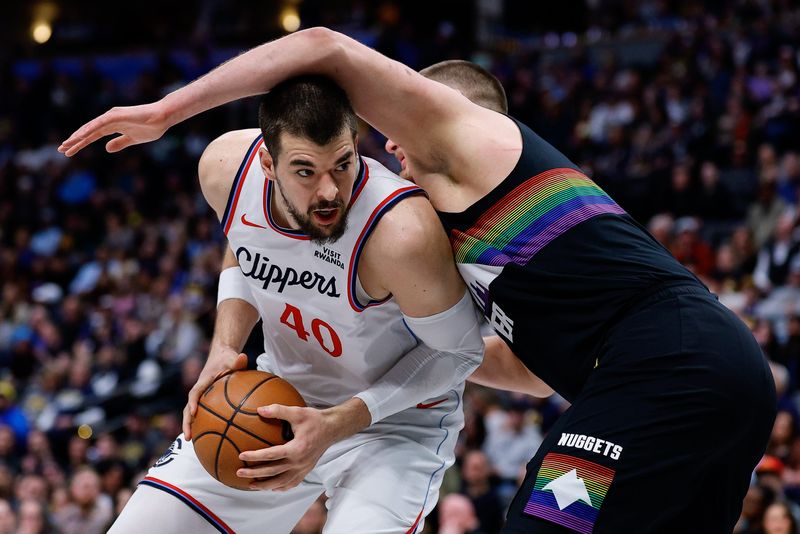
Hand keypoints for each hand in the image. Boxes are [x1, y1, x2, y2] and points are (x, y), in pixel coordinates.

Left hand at [58, 101, 170, 156]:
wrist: (163, 118)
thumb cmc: (151, 127)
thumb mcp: (133, 140)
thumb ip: (120, 143)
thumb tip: (106, 149)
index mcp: (113, 126)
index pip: (92, 135)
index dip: (81, 143)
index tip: (70, 150)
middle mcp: (109, 119)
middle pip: (88, 131)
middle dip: (75, 140)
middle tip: (61, 149)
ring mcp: (112, 116)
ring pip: (90, 128)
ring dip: (78, 136)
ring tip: (66, 145)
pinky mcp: (116, 116)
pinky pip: (99, 124)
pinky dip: (89, 130)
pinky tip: (80, 137)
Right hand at [182, 348, 247, 439]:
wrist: (220, 355)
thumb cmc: (226, 358)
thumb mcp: (232, 358)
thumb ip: (237, 360)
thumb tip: (243, 358)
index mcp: (203, 381)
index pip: (195, 392)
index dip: (193, 402)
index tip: (193, 413)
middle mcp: (199, 390)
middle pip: (188, 408)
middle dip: (187, 422)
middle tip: (189, 437)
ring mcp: (201, 396)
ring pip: (192, 412)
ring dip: (191, 426)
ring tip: (193, 442)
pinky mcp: (205, 399)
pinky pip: (202, 413)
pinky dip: (203, 423)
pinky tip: (211, 436)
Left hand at [237, 403, 360, 490]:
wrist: (333, 429)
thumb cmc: (315, 419)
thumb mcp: (297, 412)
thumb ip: (279, 410)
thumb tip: (259, 409)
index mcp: (297, 449)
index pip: (272, 455)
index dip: (256, 456)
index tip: (241, 455)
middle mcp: (299, 462)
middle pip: (273, 472)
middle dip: (255, 474)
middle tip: (240, 472)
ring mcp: (303, 469)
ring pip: (281, 482)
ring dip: (265, 485)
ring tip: (251, 485)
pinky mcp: (306, 471)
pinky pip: (292, 483)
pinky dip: (280, 487)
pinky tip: (271, 487)